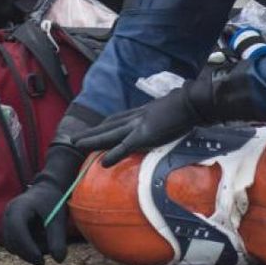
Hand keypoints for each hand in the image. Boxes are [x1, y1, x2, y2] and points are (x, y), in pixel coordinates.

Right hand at [2, 177, 67, 264]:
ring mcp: (6, 221)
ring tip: (45, 241)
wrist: (46, 189)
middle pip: (13, 242)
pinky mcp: (8, 228)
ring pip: (13, 246)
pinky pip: (14, 245)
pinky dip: (26, 248)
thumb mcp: (58, 218)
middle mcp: (8, 214)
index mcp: (19, 208)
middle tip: (45, 259)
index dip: (28, 248)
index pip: (17, 232)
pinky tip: (39, 239)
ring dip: (28, 251)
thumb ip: (57, 238)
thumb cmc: (52, 201)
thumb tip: (58, 260)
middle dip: (29, 253)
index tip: (42, 261)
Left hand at [73, 87, 202, 166]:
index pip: (118, 119)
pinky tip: (103, 163)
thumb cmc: (186, 105)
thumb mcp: (170, 111)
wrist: (192, 102)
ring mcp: (139, 125)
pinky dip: (113, 154)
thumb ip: (163, 116)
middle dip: (91, 132)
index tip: (94, 129)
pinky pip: (125, 146)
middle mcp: (136, 116)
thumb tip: (166, 120)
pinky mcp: (145, 135)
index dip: (104, 125)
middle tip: (74, 138)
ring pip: (110, 134)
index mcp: (143, 112)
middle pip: (108, 125)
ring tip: (76, 145)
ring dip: (92, 140)